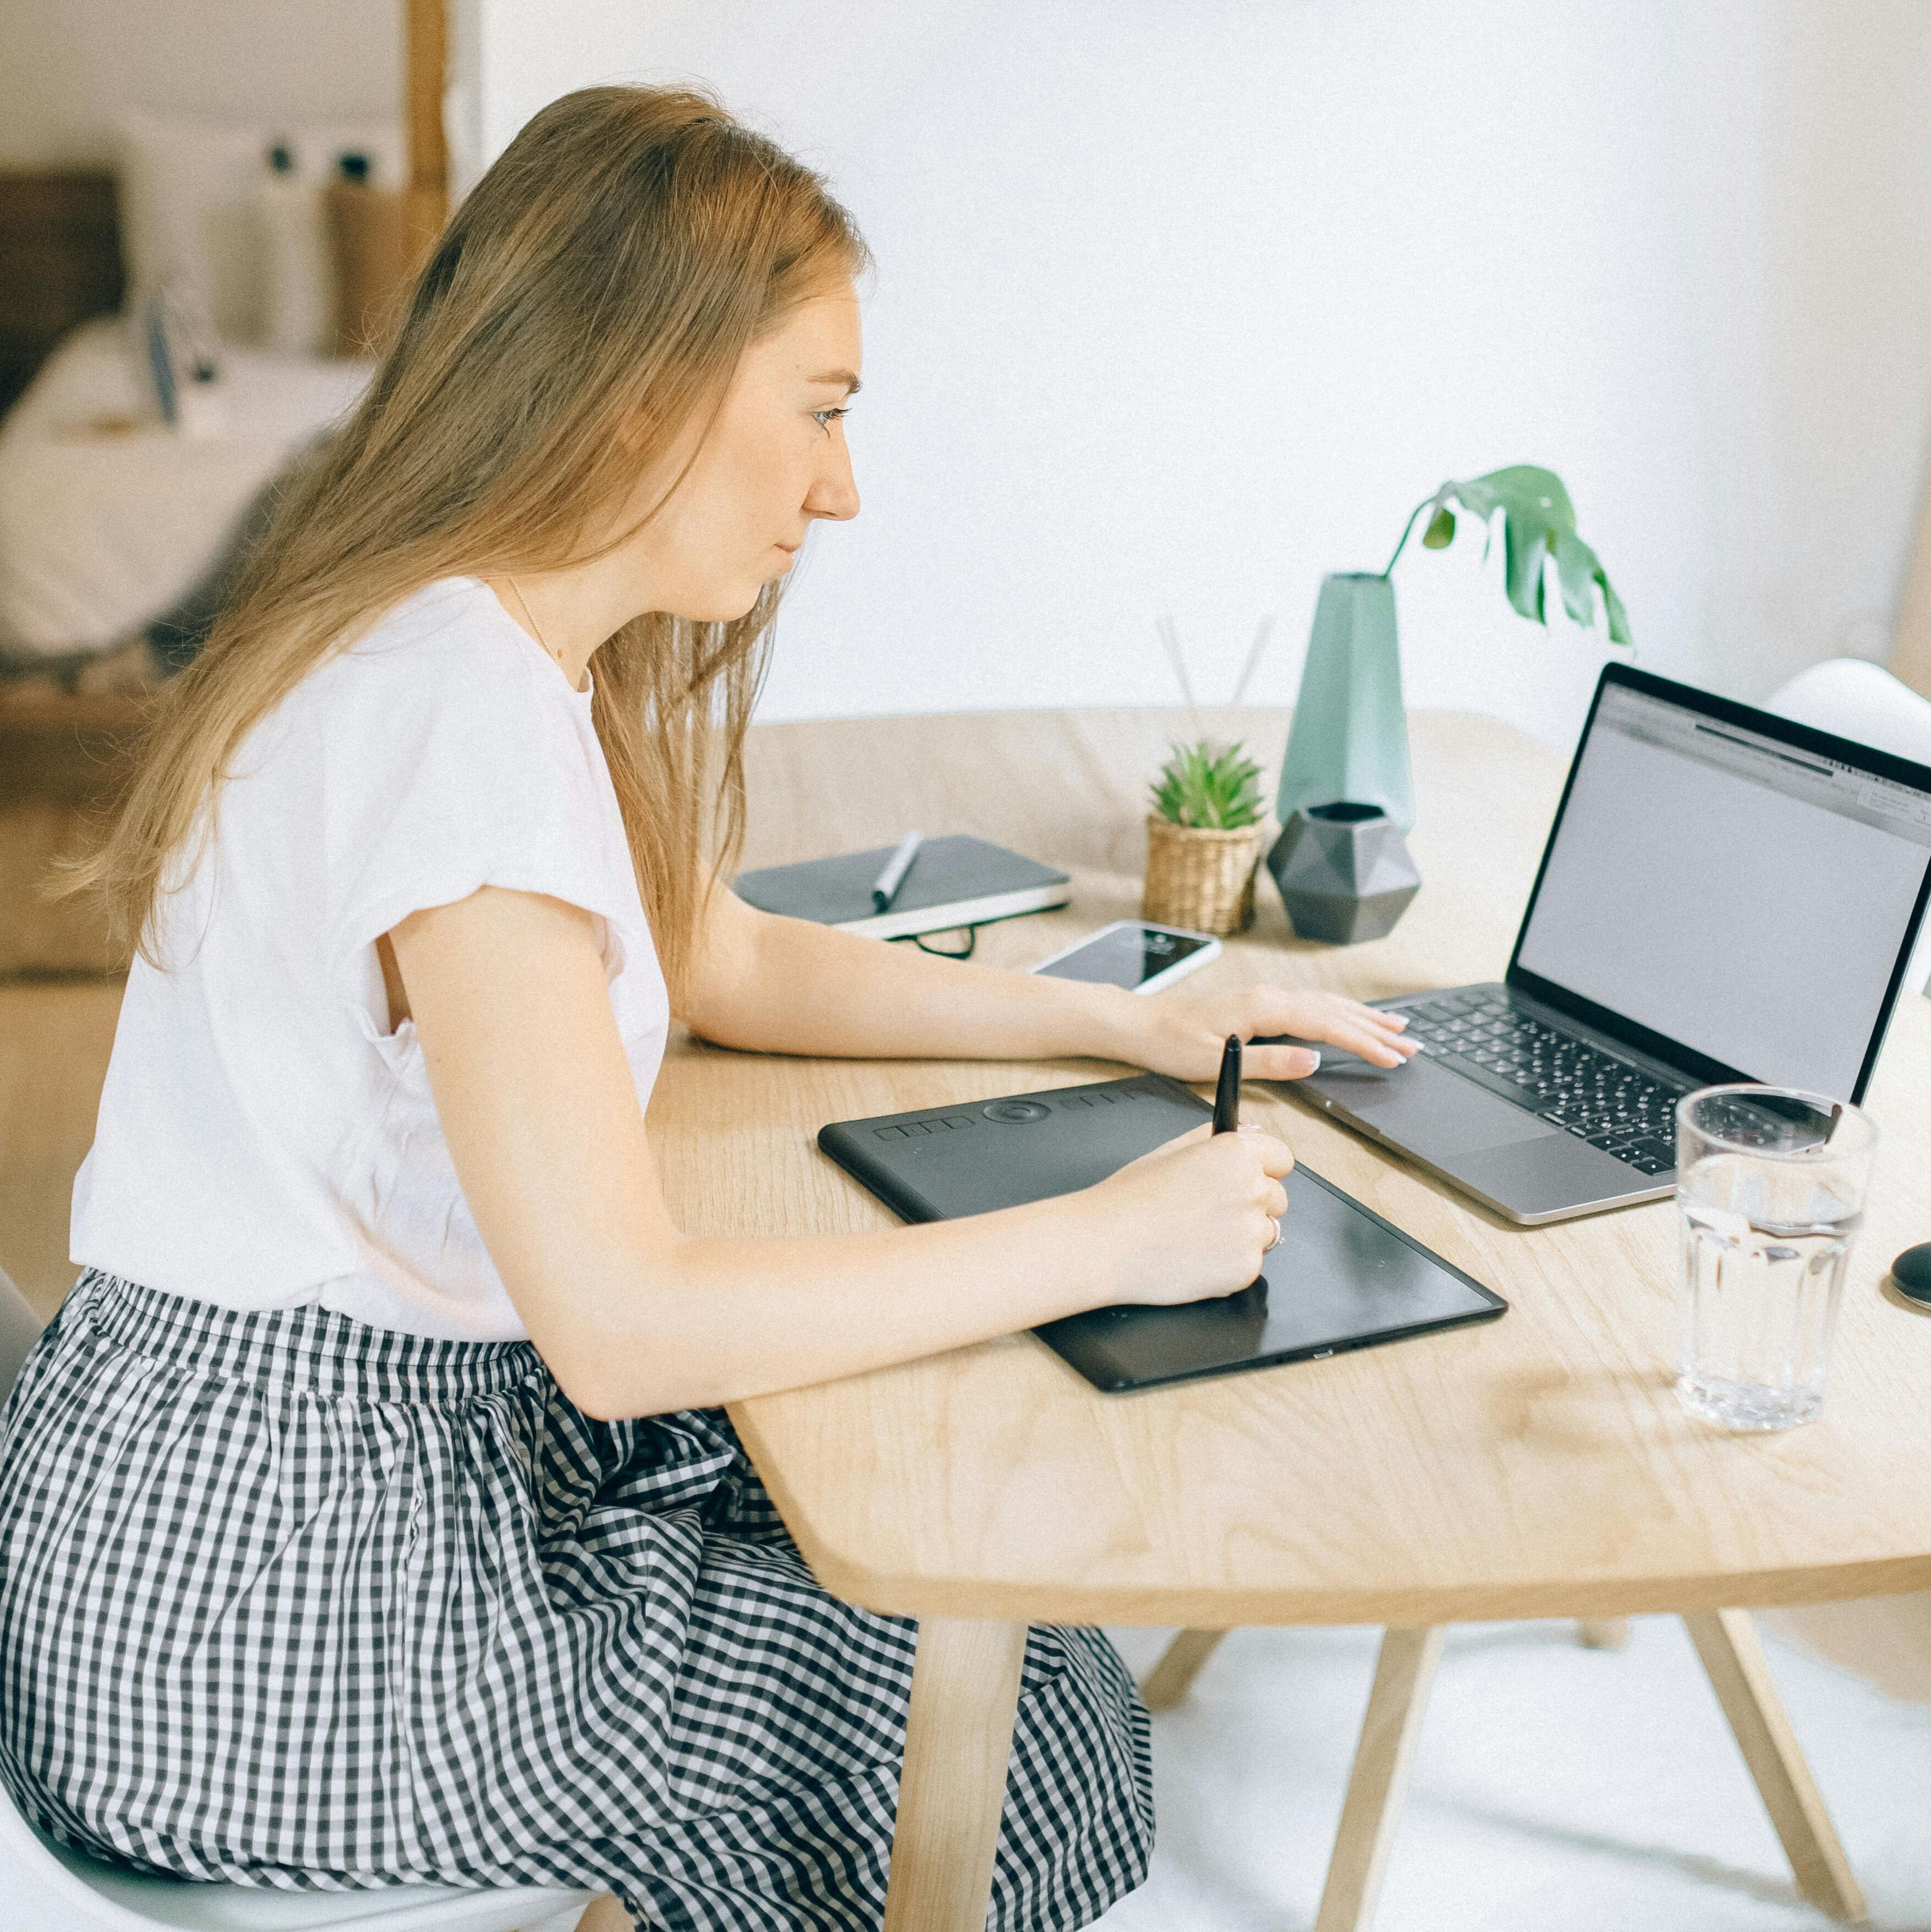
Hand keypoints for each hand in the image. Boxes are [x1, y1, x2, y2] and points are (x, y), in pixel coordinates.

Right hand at [1079, 1123, 1293, 1305]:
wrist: (1106, 1245)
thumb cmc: (1129, 1198)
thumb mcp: (1170, 1151)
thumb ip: (1215, 1138)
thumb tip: (1250, 1131)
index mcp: (1236, 1154)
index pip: (1282, 1157)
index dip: (1262, 1168)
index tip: (1247, 1179)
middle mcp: (1252, 1189)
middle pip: (1278, 1198)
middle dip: (1252, 1205)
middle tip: (1209, 1213)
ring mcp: (1251, 1232)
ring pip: (1265, 1233)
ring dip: (1241, 1237)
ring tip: (1197, 1237)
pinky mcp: (1245, 1268)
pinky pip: (1250, 1265)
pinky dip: (1228, 1265)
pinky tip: (1195, 1258)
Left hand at [1116, 984, 1418, 1081]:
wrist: (1140, 1024)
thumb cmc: (1171, 1044)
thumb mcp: (1217, 1063)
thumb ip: (1269, 1062)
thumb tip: (1313, 1061)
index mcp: (1262, 1008)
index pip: (1326, 1025)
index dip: (1364, 1043)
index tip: (1393, 1057)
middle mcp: (1269, 996)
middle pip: (1334, 1011)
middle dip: (1375, 1030)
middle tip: (1413, 1046)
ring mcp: (1265, 997)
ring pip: (1326, 1004)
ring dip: (1363, 1017)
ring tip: (1397, 1028)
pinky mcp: (1259, 1003)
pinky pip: (1310, 1004)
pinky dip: (1338, 1011)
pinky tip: (1350, 1016)